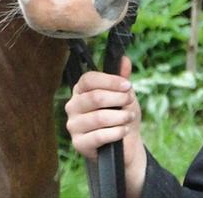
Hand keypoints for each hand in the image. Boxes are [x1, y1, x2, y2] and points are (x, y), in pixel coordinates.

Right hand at [65, 56, 145, 196]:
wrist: (125, 144)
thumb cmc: (121, 115)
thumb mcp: (124, 95)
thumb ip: (122, 78)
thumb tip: (124, 59)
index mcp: (81, 90)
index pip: (89, 79)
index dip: (110, 81)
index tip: (128, 85)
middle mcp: (73, 106)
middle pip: (95, 97)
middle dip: (117, 99)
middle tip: (130, 101)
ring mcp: (74, 125)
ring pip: (98, 117)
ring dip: (119, 116)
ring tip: (129, 117)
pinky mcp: (79, 143)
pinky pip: (99, 136)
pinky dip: (116, 132)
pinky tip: (124, 130)